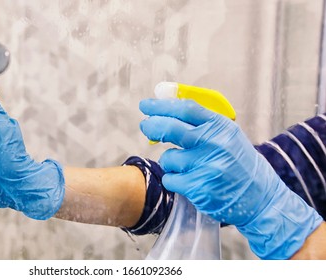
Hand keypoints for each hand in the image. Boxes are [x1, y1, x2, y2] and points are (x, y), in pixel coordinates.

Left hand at [139, 98, 322, 258]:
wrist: (261, 197)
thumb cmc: (237, 162)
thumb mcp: (226, 135)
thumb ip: (200, 122)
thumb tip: (165, 109)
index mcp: (221, 126)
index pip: (185, 109)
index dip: (161, 106)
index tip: (146, 105)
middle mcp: (215, 144)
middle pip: (171, 128)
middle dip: (152, 125)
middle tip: (145, 125)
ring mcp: (207, 167)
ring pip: (168, 158)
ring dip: (170, 162)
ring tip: (188, 167)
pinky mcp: (199, 188)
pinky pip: (170, 179)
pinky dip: (173, 180)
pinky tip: (189, 181)